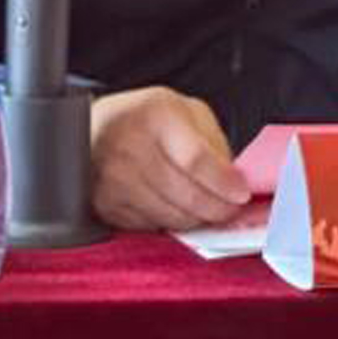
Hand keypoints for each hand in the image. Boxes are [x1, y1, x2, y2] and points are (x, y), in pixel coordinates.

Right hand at [90, 86, 251, 231]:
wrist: (97, 127)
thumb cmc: (148, 118)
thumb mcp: (186, 111)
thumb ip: (213, 142)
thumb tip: (233, 182)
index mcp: (156, 116)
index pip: (195, 159)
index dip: (223, 182)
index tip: (241, 194)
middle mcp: (131, 147)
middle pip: (186, 195)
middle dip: (217, 209)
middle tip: (231, 209)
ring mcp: (115, 180)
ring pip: (171, 217)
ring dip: (196, 219)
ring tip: (205, 208)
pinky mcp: (106, 206)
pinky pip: (151, 227)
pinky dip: (170, 223)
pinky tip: (175, 207)